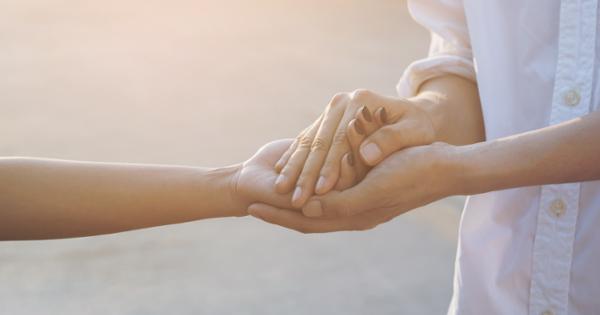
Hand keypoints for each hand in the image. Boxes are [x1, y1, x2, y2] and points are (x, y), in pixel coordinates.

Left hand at [248, 142, 461, 231]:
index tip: (250, 205)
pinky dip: (314, 187)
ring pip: (318, 205)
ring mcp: (361, 203)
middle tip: (251, 201)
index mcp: (353, 216)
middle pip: (307, 216)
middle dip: (279, 210)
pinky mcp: (367, 190)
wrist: (445, 168)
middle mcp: (354, 214)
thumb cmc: (413, 173)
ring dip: (295, 200)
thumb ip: (340, 203)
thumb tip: (305, 209)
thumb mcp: (375, 189)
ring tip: (273, 191)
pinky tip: (306, 177)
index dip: (277, 215)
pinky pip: (333, 192)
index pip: (305, 220)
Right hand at [273, 90, 436, 207]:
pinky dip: (293, 157)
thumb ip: (390, 141)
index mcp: (361, 102)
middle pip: (318, 141)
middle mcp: (342, 102)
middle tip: (294, 198)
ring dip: (294, 167)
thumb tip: (365, 155)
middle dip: (305, 172)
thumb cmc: (419, 127)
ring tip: (282, 190)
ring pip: (307, 141)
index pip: (340, 141)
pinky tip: (282, 174)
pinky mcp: (326, 117)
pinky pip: (305, 139)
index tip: (322, 192)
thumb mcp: (415, 132)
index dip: (330, 168)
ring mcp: (331, 109)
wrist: (416, 112)